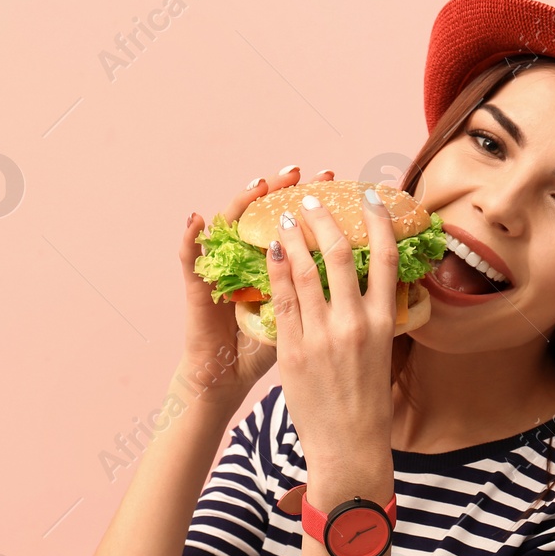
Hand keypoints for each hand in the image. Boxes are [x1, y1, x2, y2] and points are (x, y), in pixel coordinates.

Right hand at [178, 167, 334, 407]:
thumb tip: (366, 280)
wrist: (222, 384)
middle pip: (261, 215)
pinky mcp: (196, 290)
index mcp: (270, 268)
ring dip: (242, 201)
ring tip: (261, 183)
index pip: (289, 225)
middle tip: (303, 172)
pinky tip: (195, 218)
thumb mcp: (297, 326)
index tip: (335, 183)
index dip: (308, 206)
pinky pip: (189, 260)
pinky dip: (188, 238)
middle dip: (283, 192)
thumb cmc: (260, 354)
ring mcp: (218, 273)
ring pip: (226, 226)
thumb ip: (316, 299)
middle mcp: (242, 263)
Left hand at [264, 180, 396, 471]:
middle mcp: (355, 324)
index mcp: (384, 322)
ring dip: (293, 237)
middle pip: (340, 254)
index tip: (369, 198)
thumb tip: (367, 285)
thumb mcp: (381, 353)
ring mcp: (322, 336)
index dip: (379, 222)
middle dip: (324, 219)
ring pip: (305, 271)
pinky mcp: (293, 350)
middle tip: (311, 200)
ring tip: (285, 218)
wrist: (348, 446)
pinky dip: (275, 271)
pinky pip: (282, 300)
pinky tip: (270, 252)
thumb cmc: (367, 403)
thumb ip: (373, 317)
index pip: (386, 259)